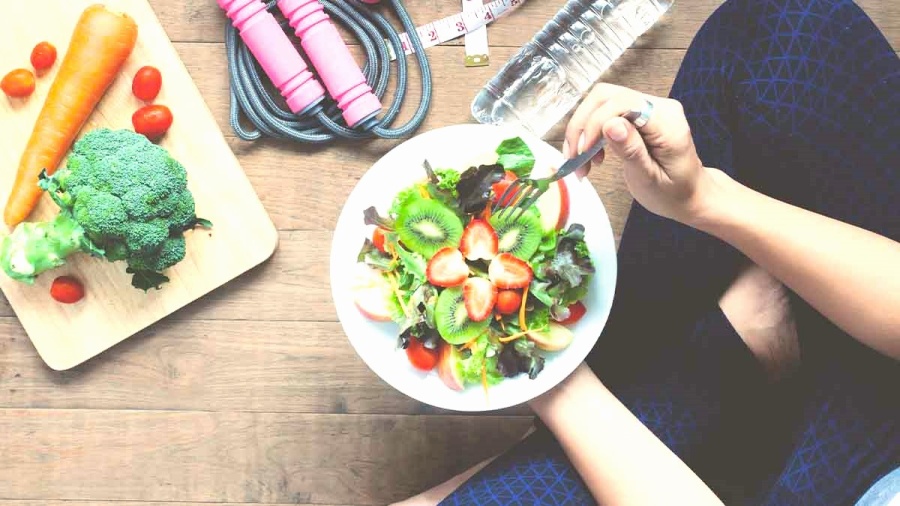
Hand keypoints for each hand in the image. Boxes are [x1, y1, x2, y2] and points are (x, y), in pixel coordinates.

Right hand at [563, 83, 714, 222]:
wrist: (689, 194)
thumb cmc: (673, 193)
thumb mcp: (650, 180)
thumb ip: (631, 151)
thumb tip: (610, 125)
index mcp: (668, 122)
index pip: (623, 103)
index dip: (595, 123)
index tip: (583, 153)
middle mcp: (660, 107)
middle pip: (607, 96)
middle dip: (583, 125)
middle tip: (575, 158)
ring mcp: (649, 107)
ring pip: (602, 102)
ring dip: (584, 130)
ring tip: (582, 162)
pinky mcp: (639, 113)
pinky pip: (607, 112)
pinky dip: (591, 133)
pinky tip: (592, 156)